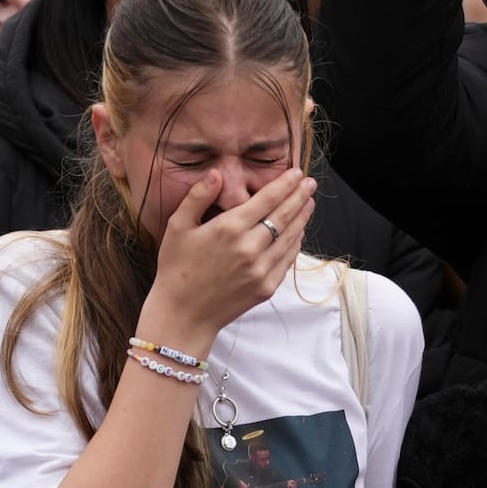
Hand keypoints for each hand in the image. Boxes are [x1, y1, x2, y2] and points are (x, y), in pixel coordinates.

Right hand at [138, 167, 317, 347]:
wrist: (183, 314)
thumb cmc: (176, 268)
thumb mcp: (177, 226)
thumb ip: (197, 197)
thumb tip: (216, 173)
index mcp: (229, 228)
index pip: (267, 199)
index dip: (285, 184)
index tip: (296, 173)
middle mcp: (250, 247)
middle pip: (284, 215)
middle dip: (300, 196)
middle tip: (310, 183)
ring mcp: (261, 269)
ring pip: (290, 237)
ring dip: (302, 218)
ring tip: (309, 203)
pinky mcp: (266, 287)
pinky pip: (287, 260)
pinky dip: (295, 243)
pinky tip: (298, 233)